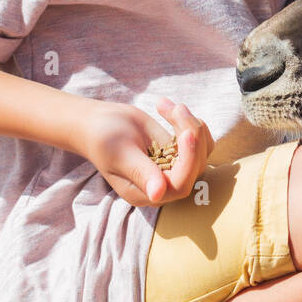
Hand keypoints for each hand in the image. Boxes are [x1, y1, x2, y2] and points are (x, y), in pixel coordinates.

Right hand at [79, 97, 214, 206]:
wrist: (99, 122)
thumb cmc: (103, 138)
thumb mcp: (120, 154)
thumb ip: (141, 172)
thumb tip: (158, 195)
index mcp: (145, 193)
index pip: (179, 185)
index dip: (189, 161)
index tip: (187, 134)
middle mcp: (163, 185)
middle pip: (196, 166)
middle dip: (192, 134)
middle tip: (177, 108)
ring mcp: (174, 168)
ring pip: (202, 150)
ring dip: (191, 124)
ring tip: (165, 105)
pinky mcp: (179, 152)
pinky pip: (200, 140)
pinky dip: (190, 121)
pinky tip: (167, 108)